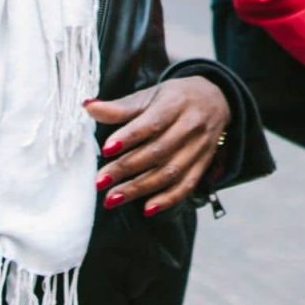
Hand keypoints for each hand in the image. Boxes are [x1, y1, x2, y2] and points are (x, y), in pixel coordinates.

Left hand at [87, 76, 232, 215]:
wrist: (216, 100)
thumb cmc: (176, 98)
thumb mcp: (150, 95)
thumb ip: (120, 107)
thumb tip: (88, 107)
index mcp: (176, 103)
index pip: (152, 122)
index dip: (129, 137)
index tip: (106, 149)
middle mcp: (191, 126)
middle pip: (158, 151)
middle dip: (126, 168)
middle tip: (100, 182)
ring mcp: (199, 148)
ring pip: (170, 172)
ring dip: (140, 188)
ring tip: (113, 198)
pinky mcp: (203, 164)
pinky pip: (187, 185)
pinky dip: (167, 199)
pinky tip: (147, 209)